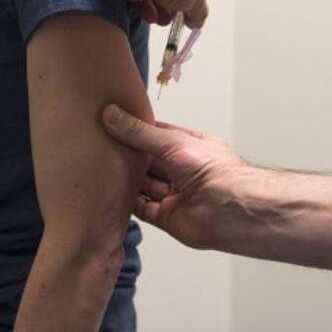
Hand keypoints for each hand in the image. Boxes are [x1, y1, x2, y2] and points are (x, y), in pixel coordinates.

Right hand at [101, 104, 252, 250]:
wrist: (231, 211)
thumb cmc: (216, 172)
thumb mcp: (172, 142)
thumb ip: (139, 132)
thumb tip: (113, 115)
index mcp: (189, 146)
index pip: (156, 134)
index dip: (135, 129)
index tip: (110, 122)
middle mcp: (182, 170)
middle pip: (147, 161)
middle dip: (128, 155)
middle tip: (100, 146)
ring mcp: (174, 194)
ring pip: (143, 184)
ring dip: (126, 178)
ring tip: (100, 167)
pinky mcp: (167, 216)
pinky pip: (142, 209)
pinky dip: (128, 203)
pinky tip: (111, 194)